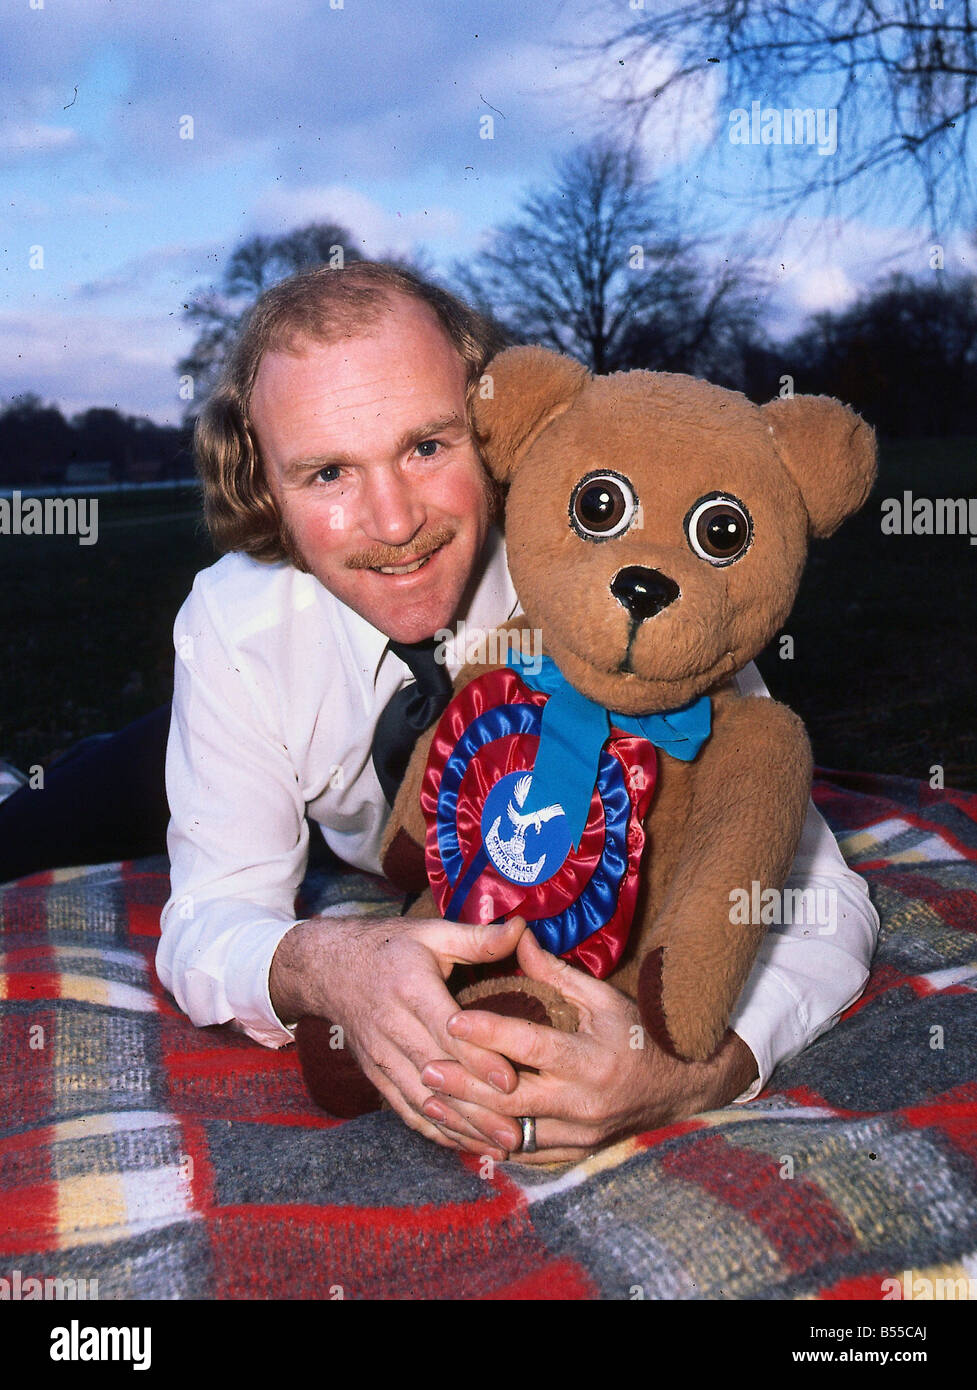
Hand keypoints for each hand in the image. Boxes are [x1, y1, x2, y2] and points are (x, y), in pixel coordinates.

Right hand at [270, 913, 530, 1158]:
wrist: (329, 968)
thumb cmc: (389, 947)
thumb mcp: (431, 932)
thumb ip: (478, 938)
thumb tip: (522, 928)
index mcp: (408, 988)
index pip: (446, 1031)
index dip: (478, 1057)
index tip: (511, 1080)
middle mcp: (391, 1027)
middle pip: (438, 1074)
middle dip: (477, 1106)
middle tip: (516, 1131)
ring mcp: (381, 1056)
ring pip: (423, 1100)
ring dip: (461, 1127)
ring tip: (500, 1146)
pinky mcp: (376, 1074)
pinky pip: (406, 1109)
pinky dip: (436, 1131)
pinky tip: (467, 1145)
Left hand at [419, 931, 758, 1163]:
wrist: (681, 1088)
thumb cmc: (640, 1035)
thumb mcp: (604, 999)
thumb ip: (557, 974)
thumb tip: (518, 936)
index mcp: (593, 1060)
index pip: (533, 1047)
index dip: (490, 1033)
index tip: (451, 1020)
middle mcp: (586, 1104)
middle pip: (512, 1100)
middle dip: (464, 1085)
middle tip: (425, 1067)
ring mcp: (581, 1136)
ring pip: (513, 1134)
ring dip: (468, 1118)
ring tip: (430, 1099)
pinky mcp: (576, 1154)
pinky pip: (525, 1154)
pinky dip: (490, 1141)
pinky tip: (460, 1128)